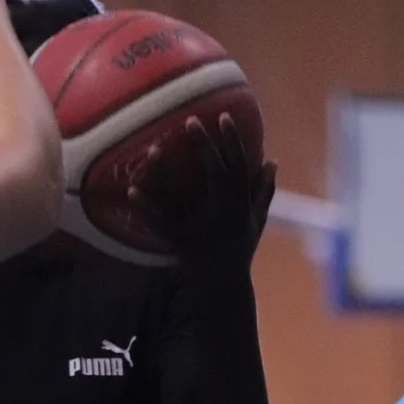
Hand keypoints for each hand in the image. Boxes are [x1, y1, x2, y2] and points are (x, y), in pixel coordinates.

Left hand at [128, 113, 276, 265]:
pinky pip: (162, 224)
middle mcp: (225, 215)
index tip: (224, 116)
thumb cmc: (239, 251)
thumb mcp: (257, 222)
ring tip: (154, 148)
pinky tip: (132, 190)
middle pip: (217, 174)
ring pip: (186, 196)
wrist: (224, 288)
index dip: (233, 141)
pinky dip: (147, 209)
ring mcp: (203, 228)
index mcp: (241, 207)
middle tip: (191, 120)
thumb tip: (272, 161)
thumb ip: (264, 191)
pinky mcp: (183, 243)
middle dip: (206, 146)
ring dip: (168, 173)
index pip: (240, 168)